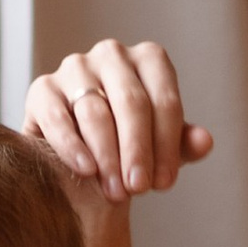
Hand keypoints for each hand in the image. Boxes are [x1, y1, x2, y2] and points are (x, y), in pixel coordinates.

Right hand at [25, 39, 212, 209]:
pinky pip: (58, 117)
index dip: (166, 145)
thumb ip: (183, 144)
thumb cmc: (131, 146)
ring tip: (116, 192)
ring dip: (108, 156)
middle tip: (140, 189)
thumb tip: (204, 142)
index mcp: (150, 59)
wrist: (84, 158)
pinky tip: (86, 171)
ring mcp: (75, 67)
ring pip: (95, 112)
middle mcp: (112, 54)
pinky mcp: (43, 88)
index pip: (164, 100)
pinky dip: (72, 146)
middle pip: (131, 104)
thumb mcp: (162, 147)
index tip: (165, 184)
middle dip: (137, 151)